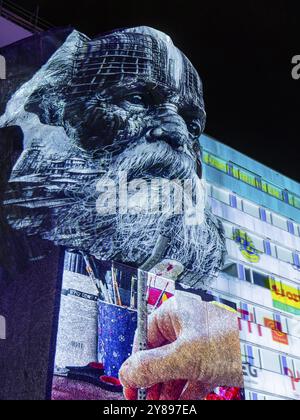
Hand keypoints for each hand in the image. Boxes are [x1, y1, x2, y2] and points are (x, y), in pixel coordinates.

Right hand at [119, 294, 242, 399]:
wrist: (267, 355)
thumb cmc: (232, 342)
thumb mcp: (185, 355)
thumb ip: (152, 365)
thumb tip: (126, 372)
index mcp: (175, 313)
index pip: (144, 337)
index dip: (135, 362)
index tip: (129, 384)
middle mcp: (184, 326)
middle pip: (157, 355)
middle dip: (151, 380)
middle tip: (144, 399)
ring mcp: (198, 344)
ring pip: (172, 369)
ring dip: (164, 390)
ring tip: (159, 406)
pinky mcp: (210, 361)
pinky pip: (189, 377)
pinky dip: (182, 392)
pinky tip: (176, 404)